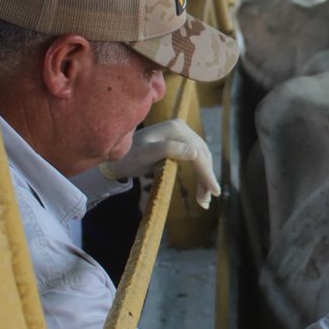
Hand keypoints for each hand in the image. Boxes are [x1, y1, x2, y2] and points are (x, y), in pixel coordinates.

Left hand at [101, 119, 219, 208]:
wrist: (115, 158)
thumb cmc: (127, 158)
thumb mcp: (145, 155)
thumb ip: (169, 150)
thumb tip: (196, 153)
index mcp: (175, 128)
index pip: (197, 152)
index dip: (206, 173)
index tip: (213, 192)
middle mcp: (181, 128)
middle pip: (202, 155)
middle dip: (206, 178)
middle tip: (206, 201)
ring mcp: (181, 135)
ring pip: (201, 158)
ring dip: (204, 178)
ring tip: (204, 199)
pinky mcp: (179, 143)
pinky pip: (195, 159)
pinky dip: (200, 174)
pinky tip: (201, 187)